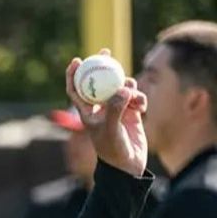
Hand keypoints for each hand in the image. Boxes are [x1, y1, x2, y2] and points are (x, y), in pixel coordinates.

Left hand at [65, 49, 147, 177]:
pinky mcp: (131, 112)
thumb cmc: (113, 150)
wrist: (128, 165)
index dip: (73, 74)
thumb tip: (122, 89)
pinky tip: (142, 109)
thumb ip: (115, 109)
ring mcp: (116, 109)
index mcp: (87, 112)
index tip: (77, 60)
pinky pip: (136, 97)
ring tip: (134, 99)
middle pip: (98, 82)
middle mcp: (100, 108)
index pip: (76, 90)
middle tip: (106, 52)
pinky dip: (140, 99)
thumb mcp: (111, 129)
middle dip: (102, 66)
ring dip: (129, 87)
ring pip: (121, 87)